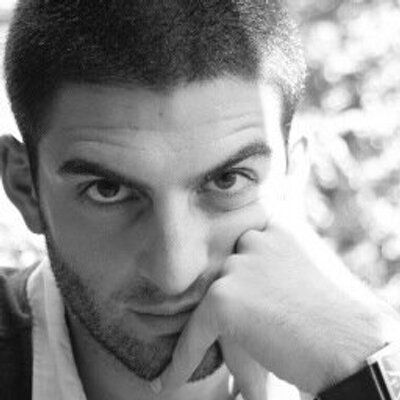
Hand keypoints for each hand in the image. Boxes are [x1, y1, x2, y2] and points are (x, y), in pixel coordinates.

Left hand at [152, 220, 399, 396]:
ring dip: (213, 322)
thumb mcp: (299, 263)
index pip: (239, 243)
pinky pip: (195, 331)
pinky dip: (184, 357)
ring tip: (221, 343)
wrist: (348, 343)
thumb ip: (271, 253)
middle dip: (229, 294)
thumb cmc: (330, 311)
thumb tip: (242, 264)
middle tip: (239, 318)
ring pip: (211, 299)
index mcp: (272, 224)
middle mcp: (251, 238)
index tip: (229, 287)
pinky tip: (170, 378)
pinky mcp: (223, 297)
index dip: (234, 268)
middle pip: (224, 270)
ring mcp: (236, 267)